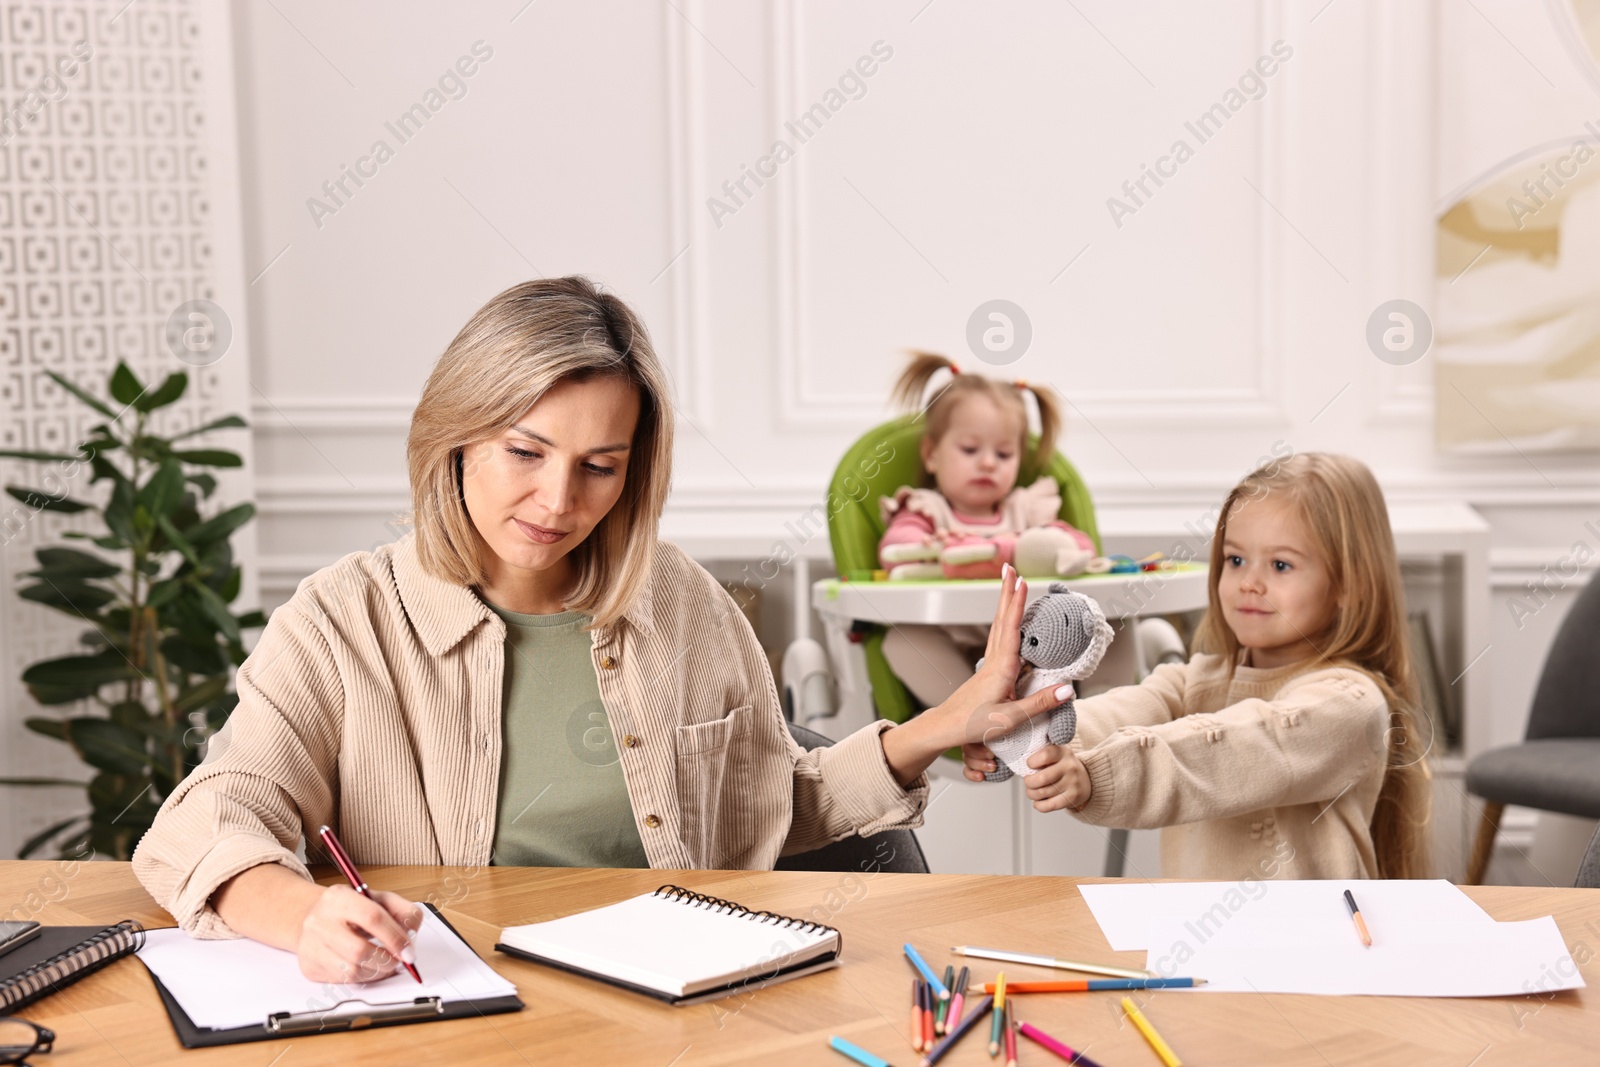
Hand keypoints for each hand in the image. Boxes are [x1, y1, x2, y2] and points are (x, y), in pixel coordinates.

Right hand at [294, 884, 422, 983]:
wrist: (313, 917)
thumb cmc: (350, 909)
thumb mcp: (378, 899)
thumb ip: (402, 910)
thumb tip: (412, 932)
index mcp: (339, 897)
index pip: (372, 917)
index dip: (395, 937)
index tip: (408, 950)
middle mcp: (319, 920)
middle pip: (359, 950)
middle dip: (386, 960)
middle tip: (398, 961)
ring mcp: (310, 944)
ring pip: (351, 970)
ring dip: (377, 972)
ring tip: (385, 963)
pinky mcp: (309, 966)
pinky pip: (342, 980)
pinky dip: (362, 978)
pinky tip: (367, 967)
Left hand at [880, 564, 1072, 784]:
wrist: (945, 728)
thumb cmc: (974, 725)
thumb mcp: (1011, 718)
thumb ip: (1040, 703)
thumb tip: (1068, 689)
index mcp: (1001, 668)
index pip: (1011, 628)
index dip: (1017, 603)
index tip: (1022, 580)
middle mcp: (994, 661)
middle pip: (1001, 618)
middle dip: (1006, 592)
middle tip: (1009, 567)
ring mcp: (989, 664)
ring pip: (998, 626)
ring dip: (1004, 603)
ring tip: (1009, 584)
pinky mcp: (988, 671)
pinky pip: (998, 638)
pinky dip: (1004, 621)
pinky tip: (1007, 620)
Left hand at [1019, 743, 1091, 812]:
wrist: (1086, 779)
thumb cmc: (1062, 765)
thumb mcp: (1056, 753)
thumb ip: (1041, 755)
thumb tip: (1021, 766)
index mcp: (1062, 752)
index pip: (1045, 755)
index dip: (1032, 762)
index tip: (1029, 765)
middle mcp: (1069, 767)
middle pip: (1042, 778)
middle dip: (1028, 782)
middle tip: (1028, 781)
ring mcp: (1072, 783)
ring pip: (1043, 793)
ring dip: (1031, 794)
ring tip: (1031, 791)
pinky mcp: (1073, 797)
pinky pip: (1050, 805)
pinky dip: (1039, 805)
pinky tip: (1037, 802)